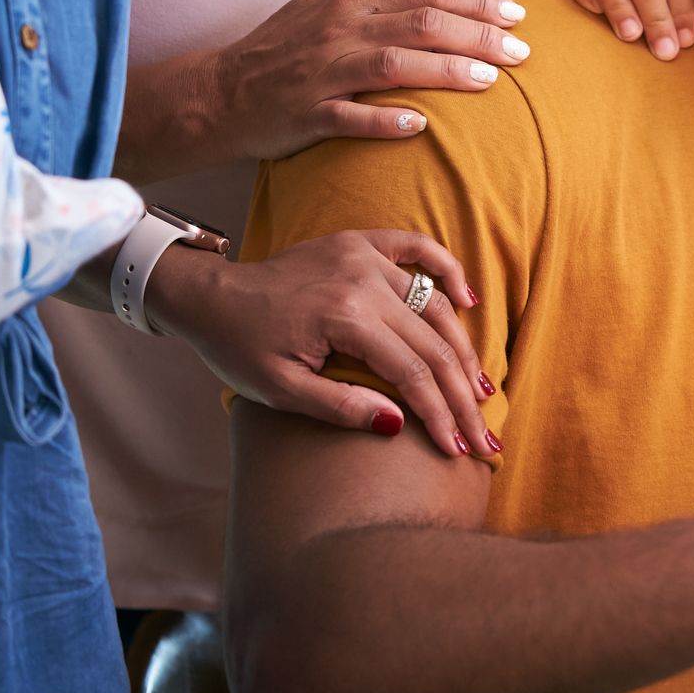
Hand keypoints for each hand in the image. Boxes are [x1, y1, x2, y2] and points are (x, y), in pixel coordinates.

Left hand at [148, 228, 494, 458]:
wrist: (210, 296)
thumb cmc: (239, 348)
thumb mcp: (280, 390)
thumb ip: (340, 406)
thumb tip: (399, 424)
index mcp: (345, 317)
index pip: (412, 373)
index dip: (441, 415)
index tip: (459, 448)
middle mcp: (364, 281)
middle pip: (434, 344)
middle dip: (463, 394)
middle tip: (484, 432)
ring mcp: (365, 257)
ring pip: (435, 305)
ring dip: (463, 348)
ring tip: (484, 387)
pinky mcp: (361, 243)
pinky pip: (418, 249)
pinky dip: (447, 270)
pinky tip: (468, 299)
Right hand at [210, 0, 529, 161]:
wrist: (219, 91)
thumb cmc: (286, 42)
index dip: (475, 0)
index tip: (516, 14)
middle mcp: (338, 28)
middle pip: (419, 23)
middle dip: (476, 35)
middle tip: (520, 52)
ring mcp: (321, 71)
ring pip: (391, 65)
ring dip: (444, 71)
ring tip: (488, 80)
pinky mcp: (305, 114)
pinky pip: (348, 117)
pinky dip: (383, 120)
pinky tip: (418, 126)